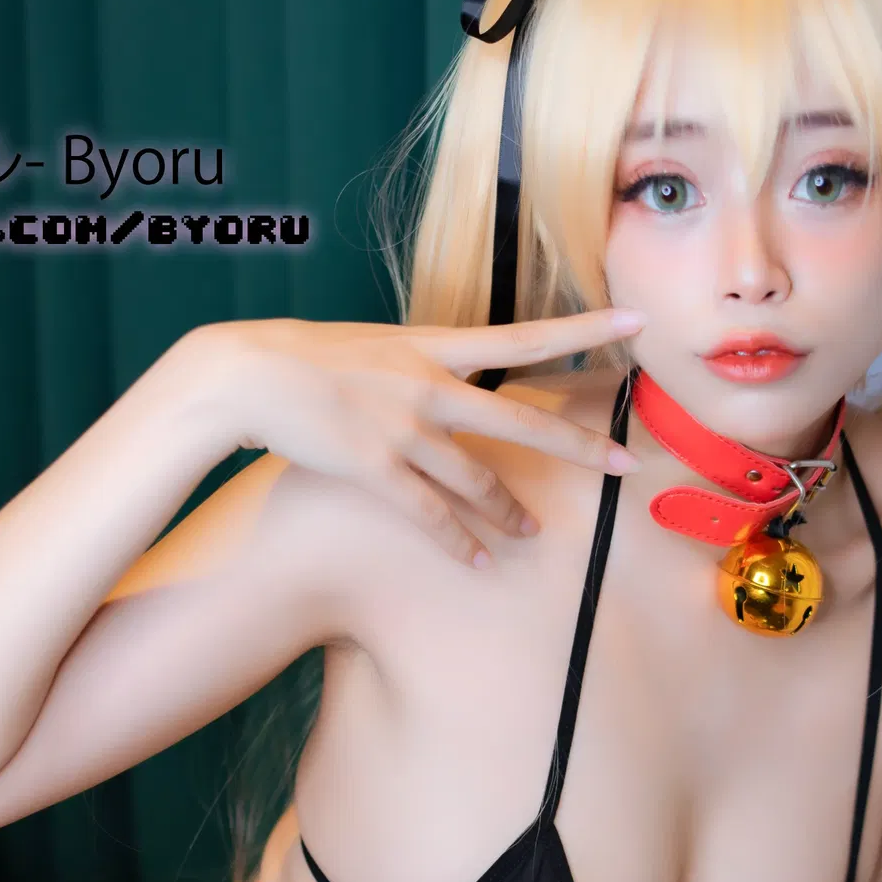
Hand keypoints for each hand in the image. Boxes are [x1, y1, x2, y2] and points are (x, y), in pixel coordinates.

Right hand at [178, 310, 643, 566]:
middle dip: (578, 444)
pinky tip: (479, 562)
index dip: (585, 326)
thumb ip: (413, 364)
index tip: (637, 319)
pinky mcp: (375, 466)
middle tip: (624, 464)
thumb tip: (439, 379)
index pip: (524, 334)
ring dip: (509, 511)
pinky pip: (430, 514)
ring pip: (477, 478)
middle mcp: (429, 383)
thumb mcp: (370, 346)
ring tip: (533, 535)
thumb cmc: (299, 356)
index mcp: (431, 344)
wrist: (244, 373)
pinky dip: (458, 542)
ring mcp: (404, 427)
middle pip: (522, 418)